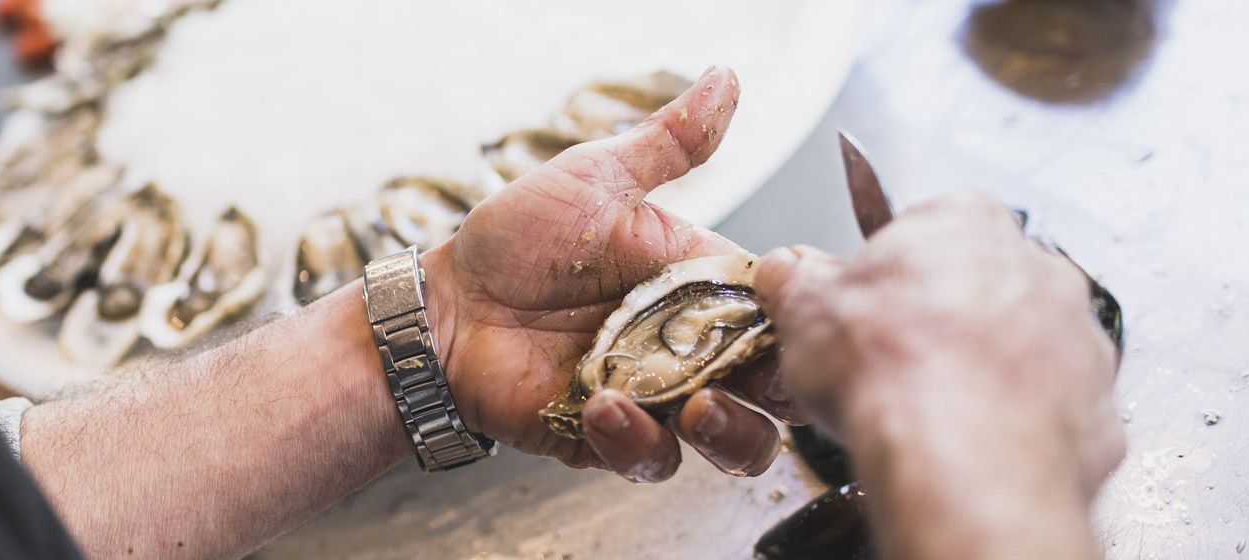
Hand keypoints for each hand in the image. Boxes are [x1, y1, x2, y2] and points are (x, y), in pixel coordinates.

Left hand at [421, 66, 801, 481]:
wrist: (446, 304)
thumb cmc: (517, 239)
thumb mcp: (597, 180)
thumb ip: (670, 145)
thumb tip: (726, 77)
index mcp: (702, 288)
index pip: (782, 315)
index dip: (802, 321)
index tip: (799, 313)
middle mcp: (690, 351)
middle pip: (776, 392)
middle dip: (781, 393)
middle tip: (757, 377)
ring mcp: (654, 402)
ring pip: (734, 444)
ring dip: (728, 432)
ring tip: (695, 407)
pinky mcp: (608, 442)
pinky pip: (650, 458)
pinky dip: (635, 440)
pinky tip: (602, 407)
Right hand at [752, 193, 1123, 495]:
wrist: (957, 459)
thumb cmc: (890, 372)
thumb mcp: (803, 310)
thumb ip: (797, 280)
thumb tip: (787, 272)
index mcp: (966, 223)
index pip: (926, 227)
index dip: (888, 272)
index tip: (863, 306)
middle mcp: (1037, 269)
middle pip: (981, 286)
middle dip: (943, 321)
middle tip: (893, 364)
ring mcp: (1077, 340)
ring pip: (1023, 349)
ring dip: (985, 373)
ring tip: (932, 414)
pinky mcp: (1097, 408)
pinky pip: (1051, 411)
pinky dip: (1016, 427)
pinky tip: (973, 446)